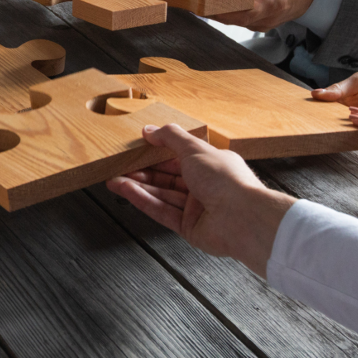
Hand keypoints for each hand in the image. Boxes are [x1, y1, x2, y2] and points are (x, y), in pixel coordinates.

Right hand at [107, 124, 295, 276]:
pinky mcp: (188, 227)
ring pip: (161, 194)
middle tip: (119, 167)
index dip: (156, 152)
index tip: (136, 148)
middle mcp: (205, 187)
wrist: (243, 218)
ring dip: (137, 186)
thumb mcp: (195, 148)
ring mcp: (196, 208)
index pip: (178, 157)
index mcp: (211, 165)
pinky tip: (126, 191)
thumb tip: (150, 130)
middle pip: (166, 177)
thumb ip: (170, 137)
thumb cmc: (227, 182)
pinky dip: (143, 200)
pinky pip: (161, 211)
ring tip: (114, 179)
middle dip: (142, 172)